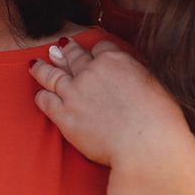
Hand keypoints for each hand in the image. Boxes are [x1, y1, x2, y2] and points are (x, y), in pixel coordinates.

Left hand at [29, 37, 194, 172]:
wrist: (148, 147)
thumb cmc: (160, 120)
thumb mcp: (153, 83)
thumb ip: (135, 72)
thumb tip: (130, 72)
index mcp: (115, 60)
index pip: (100, 47)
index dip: (96, 51)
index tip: (92, 54)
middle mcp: (91, 72)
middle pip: (73, 56)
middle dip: (65, 51)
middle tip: (57, 48)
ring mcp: (74, 93)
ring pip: (51, 74)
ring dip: (41, 68)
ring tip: (34, 64)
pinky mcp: (64, 116)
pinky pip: (45, 101)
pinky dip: (40, 96)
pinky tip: (39, 95)